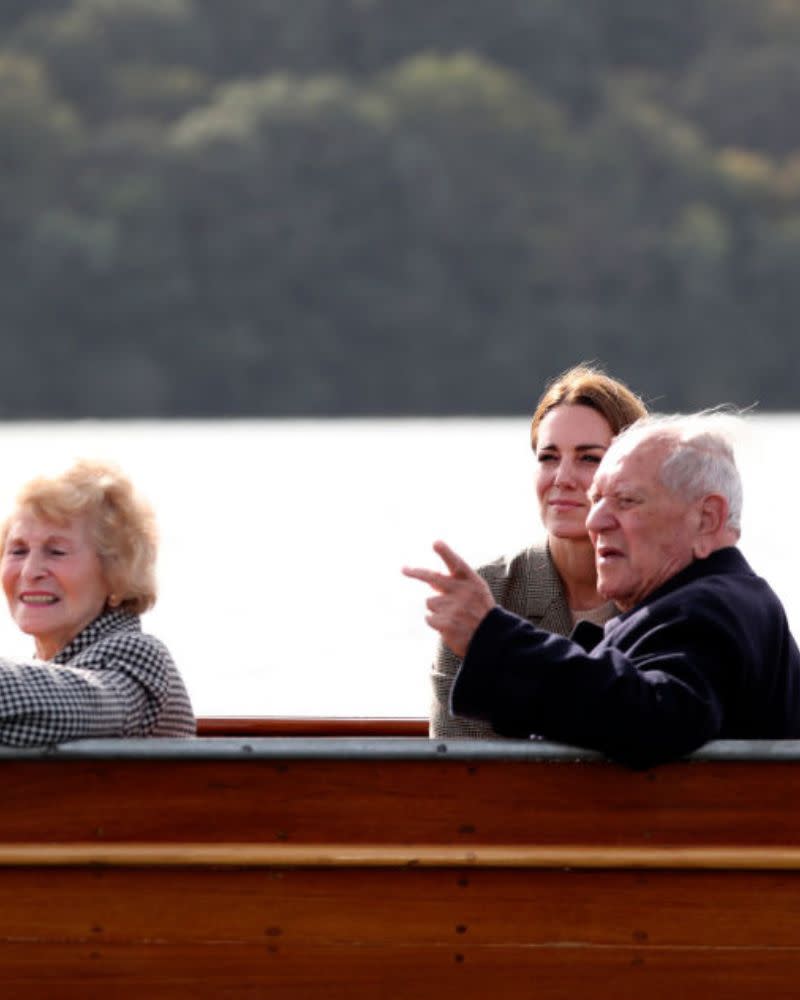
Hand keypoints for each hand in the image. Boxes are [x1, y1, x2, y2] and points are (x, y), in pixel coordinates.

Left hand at [403, 540, 494, 656]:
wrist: (492, 639)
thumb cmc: (480, 612)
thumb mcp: (475, 593)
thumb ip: (454, 584)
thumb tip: (429, 581)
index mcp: (471, 581)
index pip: (457, 563)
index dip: (446, 553)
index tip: (436, 543)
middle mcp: (462, 592)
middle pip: (433, 577)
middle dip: (416, 572)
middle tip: (404, 569)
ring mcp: (454, 608)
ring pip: (430, 601)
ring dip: (437, 609)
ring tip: (453, 617)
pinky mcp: (446, 623)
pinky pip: (428, 618)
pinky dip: (436, 622)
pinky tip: (450, 627)